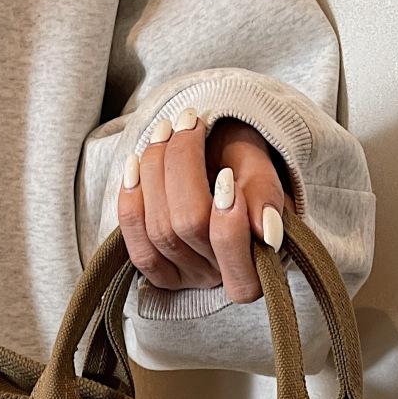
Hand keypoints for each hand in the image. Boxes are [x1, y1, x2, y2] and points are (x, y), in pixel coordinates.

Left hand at [118, 112, 286, 303]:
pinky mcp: (158, 271)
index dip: (226, 221)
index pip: (232, 251)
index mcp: (254, 262)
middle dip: (182, 165)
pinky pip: (137, 246)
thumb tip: (266, 232)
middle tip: (189, 121)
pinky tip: (134, 164)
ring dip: (154, 171)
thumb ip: (266, 195)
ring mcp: (184, 276)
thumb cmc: (242, 166)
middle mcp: (218, 276)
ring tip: (165, 130)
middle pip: (188, 228)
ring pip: (159, 230)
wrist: (217, 162)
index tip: (226, 174)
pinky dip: (131, 200)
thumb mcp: (260, 169)